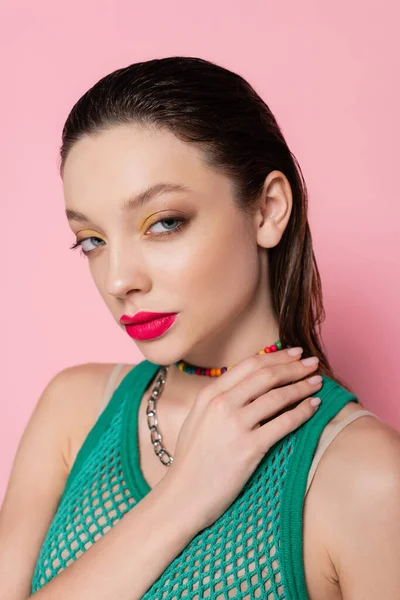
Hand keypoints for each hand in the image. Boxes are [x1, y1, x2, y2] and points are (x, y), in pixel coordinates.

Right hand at [162, 348, 322, 530]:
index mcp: (209, 394)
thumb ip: (219, 399)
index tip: (293, 353)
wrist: (183, 495)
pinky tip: (314, 406)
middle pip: (266, 375)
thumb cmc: (192, 460)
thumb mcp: (198, 419)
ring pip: (278, 396)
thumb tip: (248, 385)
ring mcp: (236, 425)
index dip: (276, 356)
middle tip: (312, 362)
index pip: (249, 364)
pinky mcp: (250, 448)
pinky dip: (303, 411)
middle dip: (293, 366)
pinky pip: (284, 423)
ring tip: (317, 382)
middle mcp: (222, 404)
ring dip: (302, 386)